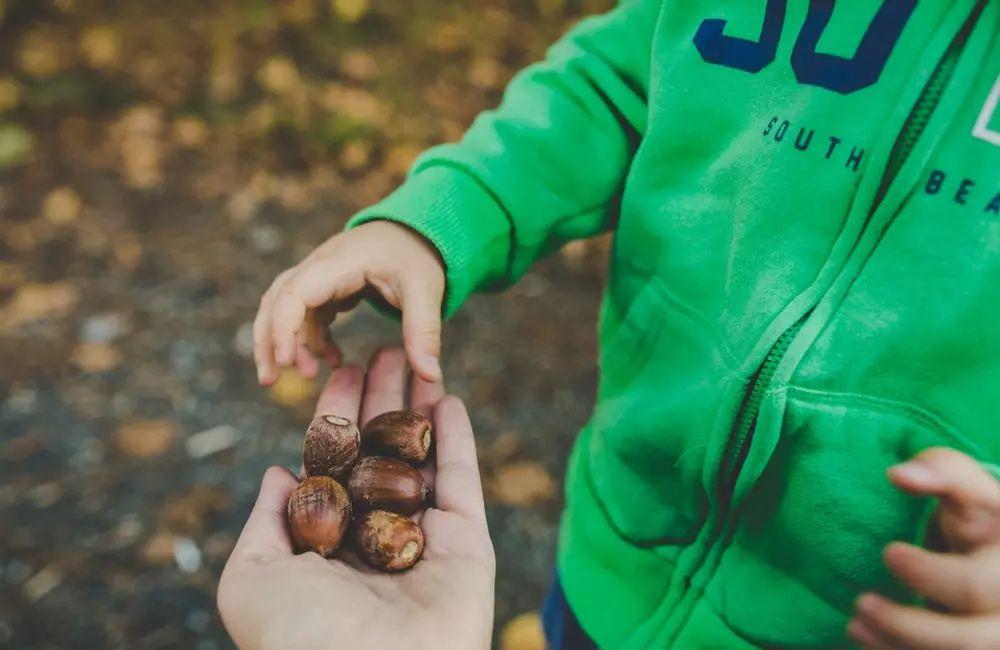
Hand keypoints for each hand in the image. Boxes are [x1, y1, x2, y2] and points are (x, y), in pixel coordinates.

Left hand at [218, 348, 494, 649]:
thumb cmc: (297, 637)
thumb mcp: (251, 579)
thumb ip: (264, 522)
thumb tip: (278, 470)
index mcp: (326, 540)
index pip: (334, 462)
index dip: (338, 413)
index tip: (344, 369)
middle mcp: (375, 534)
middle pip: (381, 450)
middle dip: (383, 399)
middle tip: (387, 348)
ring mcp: (422, 538)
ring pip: (422, 458)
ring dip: (421, 407)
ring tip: (420, 357)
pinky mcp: (466, 545)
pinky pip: (462, 482)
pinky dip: (459, 440)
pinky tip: (449, 398)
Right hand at [253, 221, 445, 385]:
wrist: (415, 231)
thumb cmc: (417, 256)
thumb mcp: (426, 291)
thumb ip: (425, 331)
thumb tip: (431, 376)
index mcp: (341, 262)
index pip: (296, 292)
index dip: (284, 327)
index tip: (287, 362)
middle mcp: (320, 265)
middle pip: (277, 300)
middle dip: (269, 341)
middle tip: (270, 380)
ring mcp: (318, 275)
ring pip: (283, 308)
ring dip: (286, 343)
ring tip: (303, 376)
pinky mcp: (324, 287)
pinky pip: (305, 315)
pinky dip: (311, 339)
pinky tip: (331, 361)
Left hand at [848, 447, 999, 648]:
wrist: (989, 552)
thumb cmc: (974, 512)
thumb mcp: (964, 484)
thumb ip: (938, 470)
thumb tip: (898, 475)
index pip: (975, 585)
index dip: (930, 576)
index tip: (889, 553)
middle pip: (970, 640)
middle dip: (908, 626)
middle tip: (861, 602)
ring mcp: (995, 634)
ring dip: (898, 646)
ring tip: (856, 624)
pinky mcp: (976, 645)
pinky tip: (867, 638)